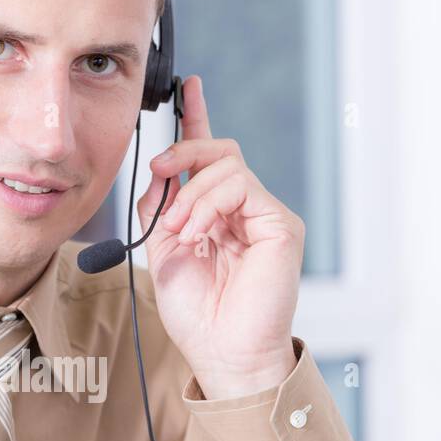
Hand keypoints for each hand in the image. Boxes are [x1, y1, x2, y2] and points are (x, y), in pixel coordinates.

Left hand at [135, 75, 302, 397]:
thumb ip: (160, 206)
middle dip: (184, 152)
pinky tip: (198, 233)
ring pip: (227, 166)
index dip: (199, 120)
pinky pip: (242, 187)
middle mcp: (244, 209)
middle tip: (160, 172)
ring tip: (181, 231)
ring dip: (192, 194)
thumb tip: (160, 169)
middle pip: (219, 152)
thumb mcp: (161, 249)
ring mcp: (265, 215)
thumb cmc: (196, 313)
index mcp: (216, 213)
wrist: (221, 352)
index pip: (210, 158)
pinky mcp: (280, 224)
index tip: (188, 88)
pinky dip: (210, 204)